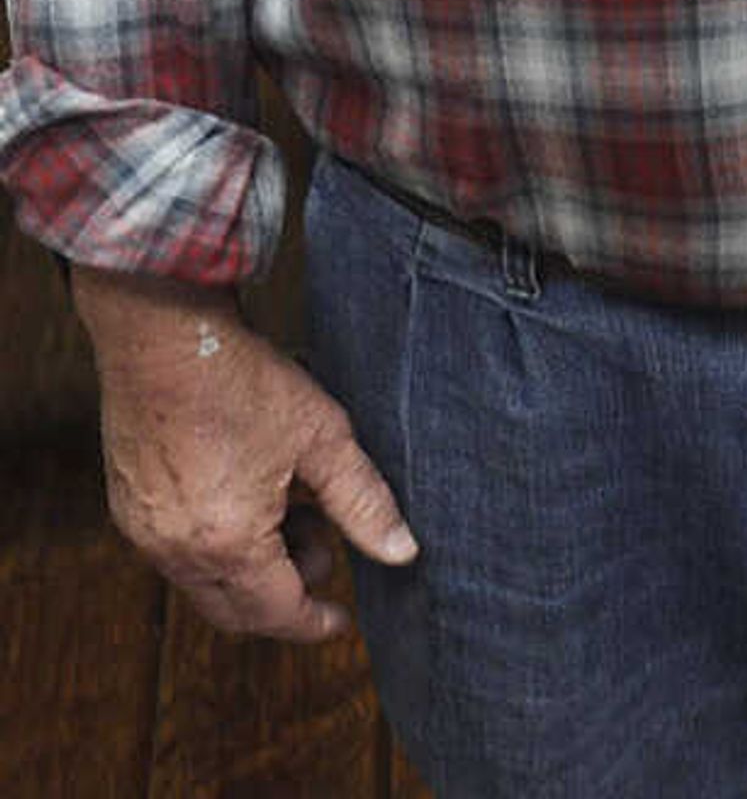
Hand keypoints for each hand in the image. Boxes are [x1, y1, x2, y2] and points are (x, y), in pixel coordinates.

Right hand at [75, 267, 415, 642]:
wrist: (162, 339)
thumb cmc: (242, 383)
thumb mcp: (323, 439)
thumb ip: (363, 503)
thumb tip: (402, 552)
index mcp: (227, 543)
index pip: (275, 613)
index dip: (313, 623)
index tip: (342, 620)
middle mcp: (175, 551)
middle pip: (235, 609)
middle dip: (286, 596)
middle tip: (328, 549)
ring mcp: (144, 533)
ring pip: (206, 583)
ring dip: (256, 568)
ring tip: (298, 507)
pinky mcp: (130, 509)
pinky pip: (179, 553)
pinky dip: (221, 546)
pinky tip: (255, 497)